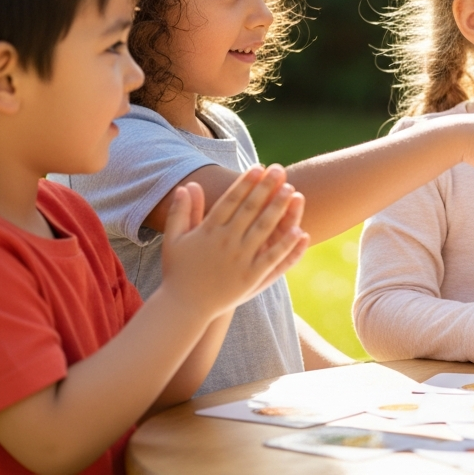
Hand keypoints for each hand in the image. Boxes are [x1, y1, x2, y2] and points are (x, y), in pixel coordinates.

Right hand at [160, 165, 308, 317]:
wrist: (184, 306)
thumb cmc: (178, 271)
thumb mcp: (174, 239)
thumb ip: (182, 211)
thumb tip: (187, 185)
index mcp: (208, 232)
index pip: (230, 201)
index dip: (245, 183)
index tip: (257, 168)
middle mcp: (225, 243)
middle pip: (250, 210)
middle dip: (265, 188)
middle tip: (280, 169)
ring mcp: (239, 260)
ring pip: (263, 229)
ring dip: (278, 208)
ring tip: (291, 190)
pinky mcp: (251, 277)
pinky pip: (272, 258)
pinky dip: (286, 245)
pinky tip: (299, 231)